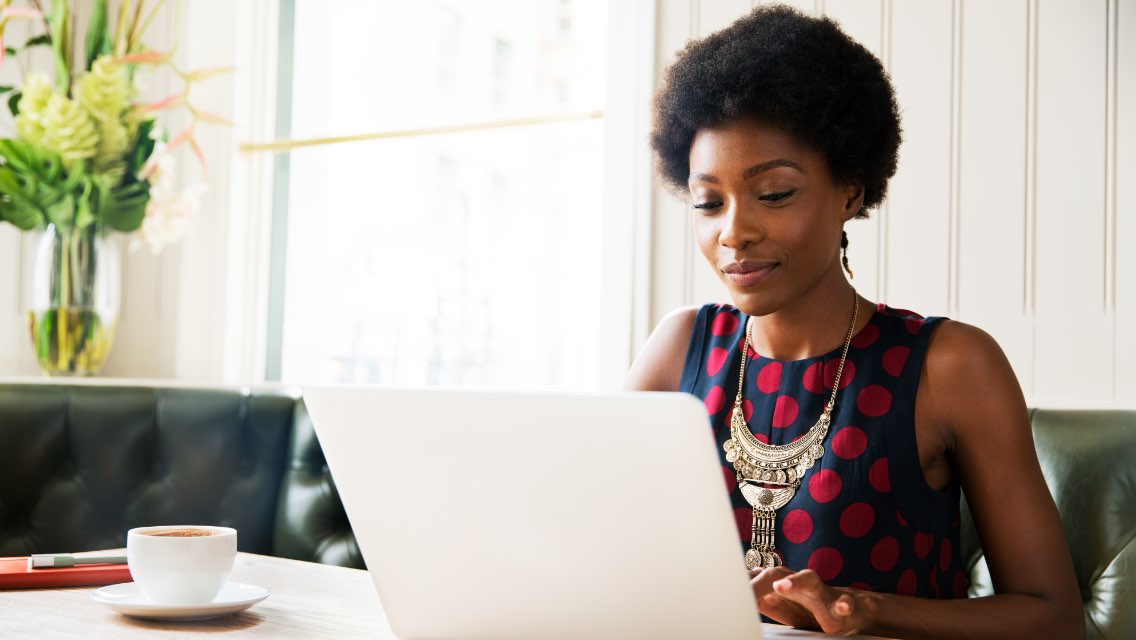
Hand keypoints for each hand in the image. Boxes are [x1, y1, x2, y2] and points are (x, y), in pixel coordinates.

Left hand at [749, 566, 867, 634]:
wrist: (848, 610)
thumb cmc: (810, 608)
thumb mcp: (783, 606)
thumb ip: (764, 599)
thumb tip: (739, 593)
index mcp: (784, 585)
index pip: (758, 579)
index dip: (743, 584)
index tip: (726, 591)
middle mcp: (799, 584)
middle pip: (778, 573)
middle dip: (760, 580)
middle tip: (744, 591)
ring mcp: (822, 594)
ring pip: (809, 580)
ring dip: (795, 581)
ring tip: (780, 586)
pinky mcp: (842, 607)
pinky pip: (844, 603)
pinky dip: (843, 604)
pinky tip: (841, 607)